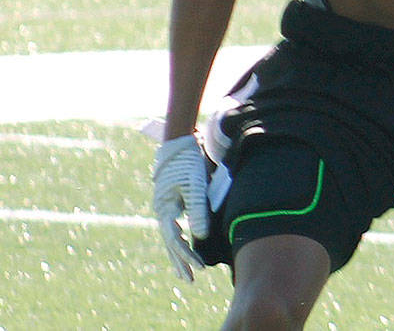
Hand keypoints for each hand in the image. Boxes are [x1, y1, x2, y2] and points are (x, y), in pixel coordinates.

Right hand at [151, 133, 209, 280]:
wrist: (181, 142)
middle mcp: (162, 210)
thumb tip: (200, 237)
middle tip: (190, 280)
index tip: (200, 268)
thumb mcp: (196, 185)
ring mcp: (166, 207)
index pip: (176, 239)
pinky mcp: (173, 202)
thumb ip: (198, 211)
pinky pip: (174, 226)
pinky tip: (185, 247)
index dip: (188, 255)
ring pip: (170, 236)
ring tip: (184, 272)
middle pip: (170, 242)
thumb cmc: (189, 162)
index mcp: (165, 208)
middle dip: (180, 261)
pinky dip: (179, 240)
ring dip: (178, 254)